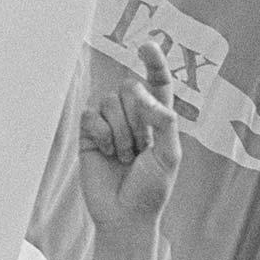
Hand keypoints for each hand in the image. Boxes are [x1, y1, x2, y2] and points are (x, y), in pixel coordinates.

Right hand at [78, 42, 181, 259]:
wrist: (124, 215)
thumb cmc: (151, 189)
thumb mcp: (170, 156)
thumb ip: (165, 121)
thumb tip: (145, 95)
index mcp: (158, 119)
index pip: (157, 83)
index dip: (154, 63)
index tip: (147, 45)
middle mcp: (133, 115)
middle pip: (130, 87)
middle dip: (137, 118)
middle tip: (140, 149)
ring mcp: (110, 122)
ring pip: (110, 101)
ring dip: (121, 134)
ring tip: (124, 158)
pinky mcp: (88, 131)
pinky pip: (91, 115)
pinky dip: (102, 136)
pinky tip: (106, 154)